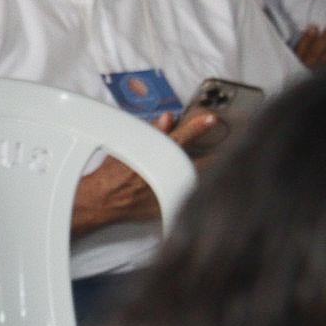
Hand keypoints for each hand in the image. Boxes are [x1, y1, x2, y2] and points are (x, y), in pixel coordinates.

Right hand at [72, 110, 215, 234]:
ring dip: (206, 174)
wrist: (102, 199)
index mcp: (155, 158)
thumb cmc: (112, 173)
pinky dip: (195, 192)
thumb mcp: (127, 146)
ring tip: (212, 169)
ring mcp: (169, 193)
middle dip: (213, 156)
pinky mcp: (170, 207)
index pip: (181, 138)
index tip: (210, 119)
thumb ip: (151, 132)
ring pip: (198, 182)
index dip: (198, 127)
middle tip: (223, 150)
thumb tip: (168, 119)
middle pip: (199, 163)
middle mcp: (164, 175)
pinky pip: (189, 198)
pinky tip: (199, 189)